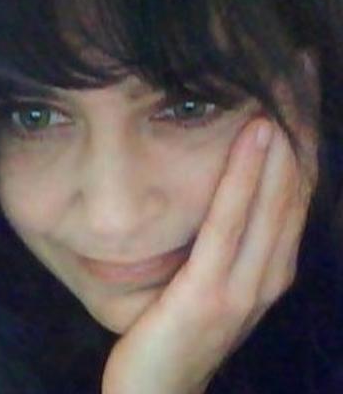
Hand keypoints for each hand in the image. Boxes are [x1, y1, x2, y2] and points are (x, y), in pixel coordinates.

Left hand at [102, 117, 314, 393]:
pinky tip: (251, 142)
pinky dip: (243, 179)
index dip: (301, 158)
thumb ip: (231, 253)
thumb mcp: (214, 289)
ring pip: (269, 207)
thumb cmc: (182, 332)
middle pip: (290, 201)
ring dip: (277, 154)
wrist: (158, 391)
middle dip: (297, 148)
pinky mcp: (209, 293)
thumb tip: (234, 203)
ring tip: (278, 105)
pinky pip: (229, 224)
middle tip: (297, 94)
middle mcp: (267, 278)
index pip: (293, 206)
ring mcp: (242, 288)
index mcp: (268, 276)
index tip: (299, 115)